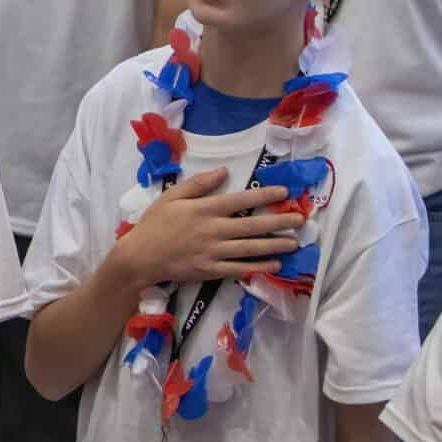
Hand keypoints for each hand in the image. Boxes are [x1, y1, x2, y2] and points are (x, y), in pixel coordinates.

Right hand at [113, 166, 297, 285]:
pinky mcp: (211, 270)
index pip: (240, 200)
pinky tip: (274, 264)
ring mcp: (214, 252)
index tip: (284, 192)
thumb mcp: (171, 197)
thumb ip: (197, 184)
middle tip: (300, 220)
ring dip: (275, 245)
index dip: (264, 196)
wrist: (140, 256)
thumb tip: (223, 171)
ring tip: (294, 243)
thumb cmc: (154, 223)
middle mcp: (213, 230)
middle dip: (279, 222)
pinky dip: (259, 267)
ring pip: (251, 248)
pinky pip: (240, 268)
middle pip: (252, 225)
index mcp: (204, 209)